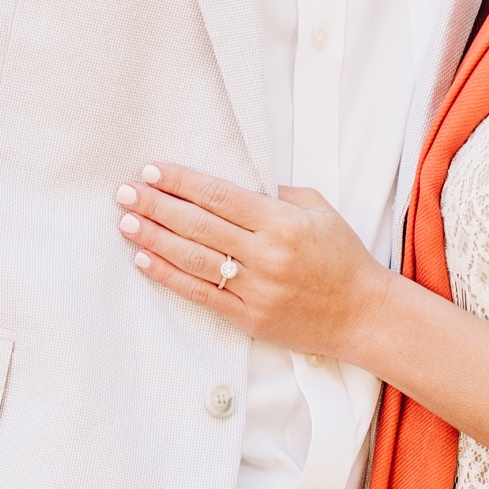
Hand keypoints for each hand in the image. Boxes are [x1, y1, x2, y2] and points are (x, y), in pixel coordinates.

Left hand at [119, 162, 396, 365]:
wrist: (363, 314)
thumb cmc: (342, 258)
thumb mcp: (319, 211)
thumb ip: (278, 194)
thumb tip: (238, 183)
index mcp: (282, 221)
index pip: (218, 195)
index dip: (181, 182)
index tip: (151, 170)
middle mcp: (266, 254)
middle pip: (198, 225)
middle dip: (156, 206)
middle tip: (125, 192)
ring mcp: (256, 289)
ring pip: (193, 259)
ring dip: (154, 238)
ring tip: (126, 222)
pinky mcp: (249, 318)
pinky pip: (200, 294)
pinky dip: (168, 277)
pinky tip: (144, 260)